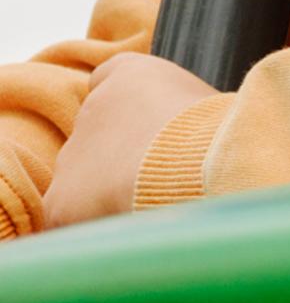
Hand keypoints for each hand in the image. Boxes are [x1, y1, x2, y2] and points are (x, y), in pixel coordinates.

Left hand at [42, 51, 215, 229]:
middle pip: (100, 136)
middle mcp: (90, 108)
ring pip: (85, 178)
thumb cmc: (217, 131)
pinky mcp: (59, 201)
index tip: (152, 126)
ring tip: (154, 204)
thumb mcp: (213, 103)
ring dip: (111, 191)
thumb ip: (191, 111)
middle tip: (163, 176)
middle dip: (125, 157)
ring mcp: (70, 155)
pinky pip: (73, 216)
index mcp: (129, 74)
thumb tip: (206, 131)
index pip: (111, 78)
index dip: (128, 106)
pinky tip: (132, 227)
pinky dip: (97, 224)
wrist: (190, 165)